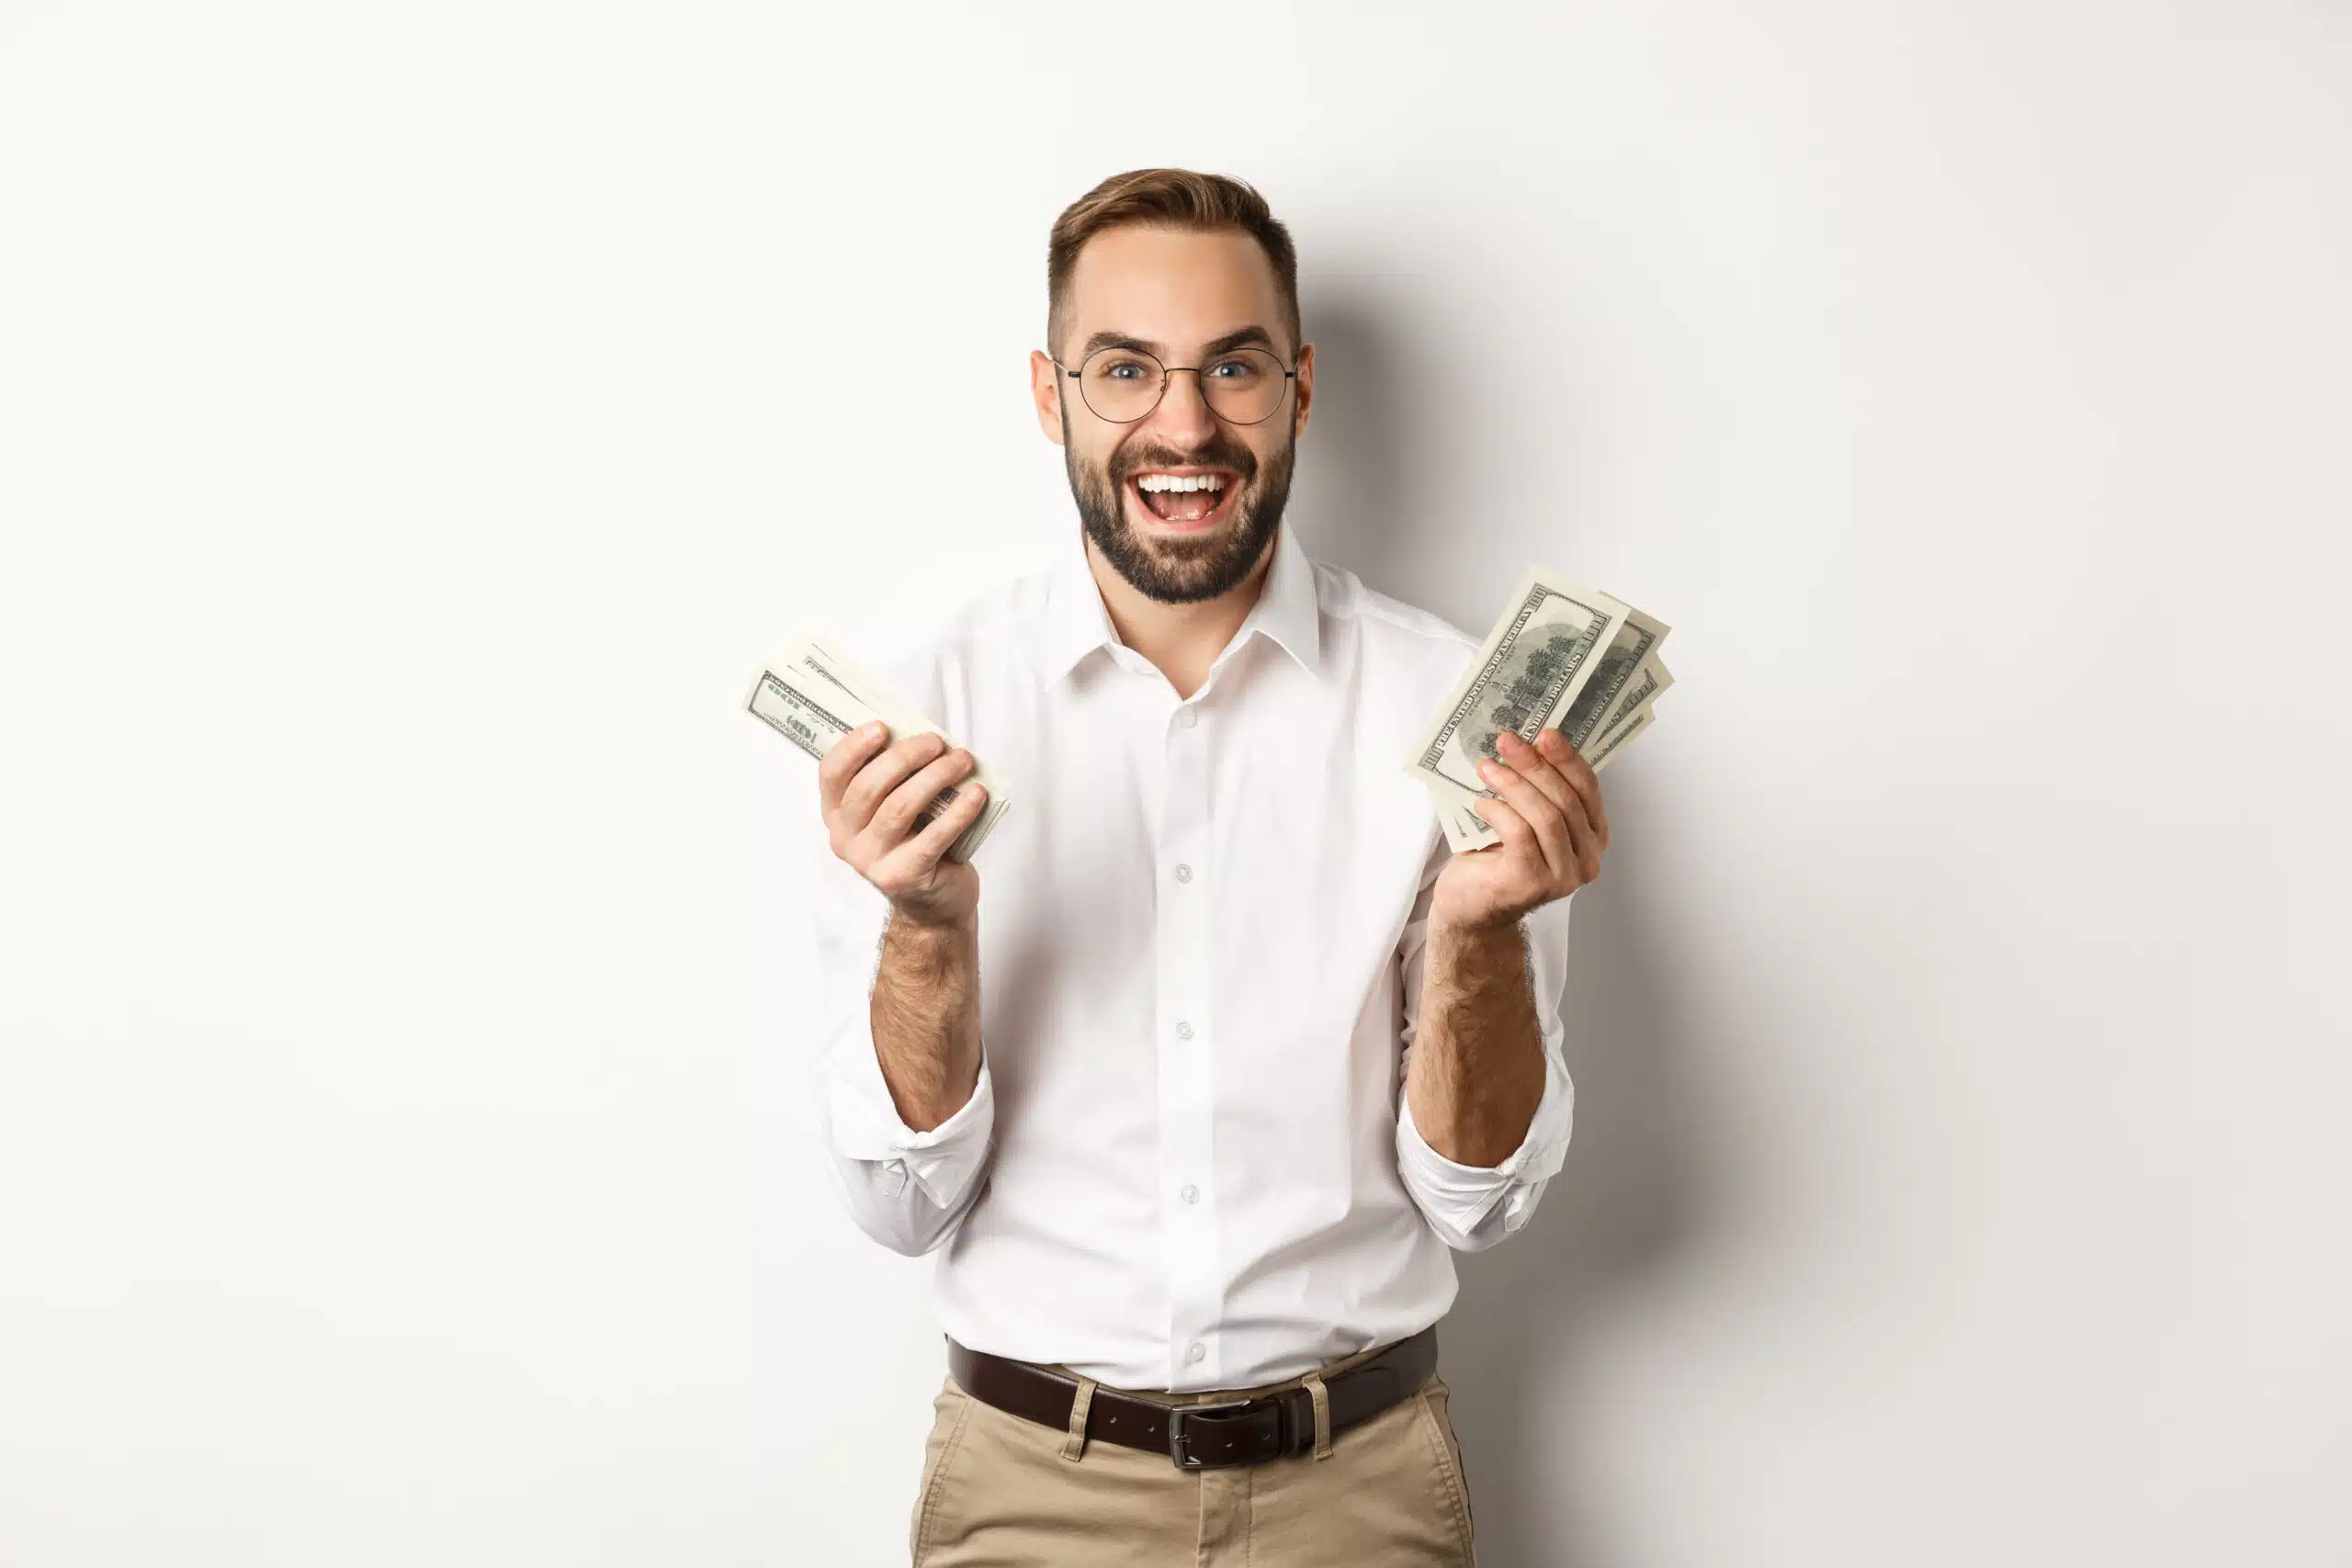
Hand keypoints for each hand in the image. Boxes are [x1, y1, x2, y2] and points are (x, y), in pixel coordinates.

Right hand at [817, 722, 987, 927]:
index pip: (831, 774)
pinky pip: (932, 837)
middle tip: (937, 741)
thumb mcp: (894, 807)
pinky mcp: (903, 877)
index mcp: (836, 814)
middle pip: (868, 787)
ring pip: (899, 808)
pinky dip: (958, 811)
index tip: (882, 726)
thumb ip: (896, 777)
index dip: (852, 747)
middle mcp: (846, 838)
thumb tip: (922, 735)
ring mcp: (871, 862)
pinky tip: (976, 794)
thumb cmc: (915, 841)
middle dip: (905, 757)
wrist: (933, 903)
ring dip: (935, 777)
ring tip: (962, 761)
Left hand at [1431, 727, 1609, 932]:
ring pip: (1547, 817)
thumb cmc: (1497, 858)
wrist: (1470, 906)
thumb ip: (1539, 791)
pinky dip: (1499, 812)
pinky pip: (1521, 835)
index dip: (1567, 759)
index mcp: (1593, 837)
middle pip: (1567, 800)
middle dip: (1535, 766)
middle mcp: (1587, 859)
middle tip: (1507, 742)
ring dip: (1514, 785)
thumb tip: (1527, 742)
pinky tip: (1481, 804)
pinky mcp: (1533, 883)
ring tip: (1487, 768)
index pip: (1588, 790)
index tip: (1545, 733)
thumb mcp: (1526, 818)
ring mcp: (1564, 876)